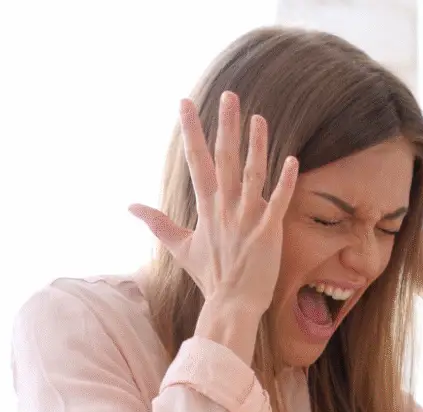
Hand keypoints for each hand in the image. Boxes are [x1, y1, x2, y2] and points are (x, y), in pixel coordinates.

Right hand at [129, 91, 298, 315]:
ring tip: (258, 117)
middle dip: (225, 126)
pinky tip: (293, 160)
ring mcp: (246, 219)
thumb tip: (130, 206)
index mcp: (206, 208)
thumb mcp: (181, 248)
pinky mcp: (267, 232)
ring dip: (255, 145)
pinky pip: (278, 203)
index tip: (185, 104)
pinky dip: (285, 182)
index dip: (191, 131)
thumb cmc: (211, 277)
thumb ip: (158, 224)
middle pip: (223, 159)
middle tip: (228, 95)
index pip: (196, 162)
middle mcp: (224, 208)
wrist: (231, 305)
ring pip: (251, 174)